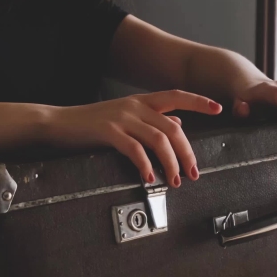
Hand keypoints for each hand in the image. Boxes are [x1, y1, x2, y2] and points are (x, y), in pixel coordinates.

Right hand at [43, 90, 222, 187]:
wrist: (58, 122)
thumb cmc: (92, 122)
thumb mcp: (126, 116)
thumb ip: (152, 119)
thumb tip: (177, 122)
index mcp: (142, 101)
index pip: (177, 95)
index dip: (199, 101)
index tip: (218, 109)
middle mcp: (135, 106)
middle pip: (173, 127)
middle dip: (187, 153)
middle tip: (193, 173)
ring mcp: (122, 118)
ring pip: (159, 140)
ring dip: (171, 163)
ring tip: (174, 180)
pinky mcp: (108, 132)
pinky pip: (134, 149)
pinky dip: (145, 165)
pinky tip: (149, 178)